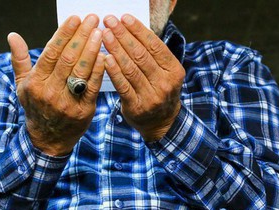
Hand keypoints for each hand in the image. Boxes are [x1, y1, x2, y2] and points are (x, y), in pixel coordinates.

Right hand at [8, 15, 105, 155]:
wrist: (48, 139)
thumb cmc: (36, 107)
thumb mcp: (22, 86)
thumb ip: (20, 60)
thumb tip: (12, 36)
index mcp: (35, 82)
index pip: (51, 52)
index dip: (64, 34)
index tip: (75, 19)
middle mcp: (50, 91)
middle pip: (68, 58)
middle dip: (82, 36)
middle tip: (93, 20)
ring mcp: (67, 102)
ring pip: (81, 71)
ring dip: (93, 50)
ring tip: (101, 33)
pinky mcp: (84, 110)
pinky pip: (93, 87)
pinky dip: (99, 71)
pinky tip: (106, 56)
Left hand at [101, 14, 184, 141]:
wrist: (162, 123)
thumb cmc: (159, 90)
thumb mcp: (165, 73)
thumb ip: (153, 55)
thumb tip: (132, 30)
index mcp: (174, 71)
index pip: (155, 46)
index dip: (138, 30)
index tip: (124, 18)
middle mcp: (165, 83)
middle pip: (141, 55)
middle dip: (124, 36)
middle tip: (110, 22)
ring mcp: (151, 96)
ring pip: (130, 69)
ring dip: (116, 49)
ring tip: (104, 35)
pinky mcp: (136, 106)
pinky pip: (122, 85)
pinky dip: (113, 71)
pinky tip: (105, 58)